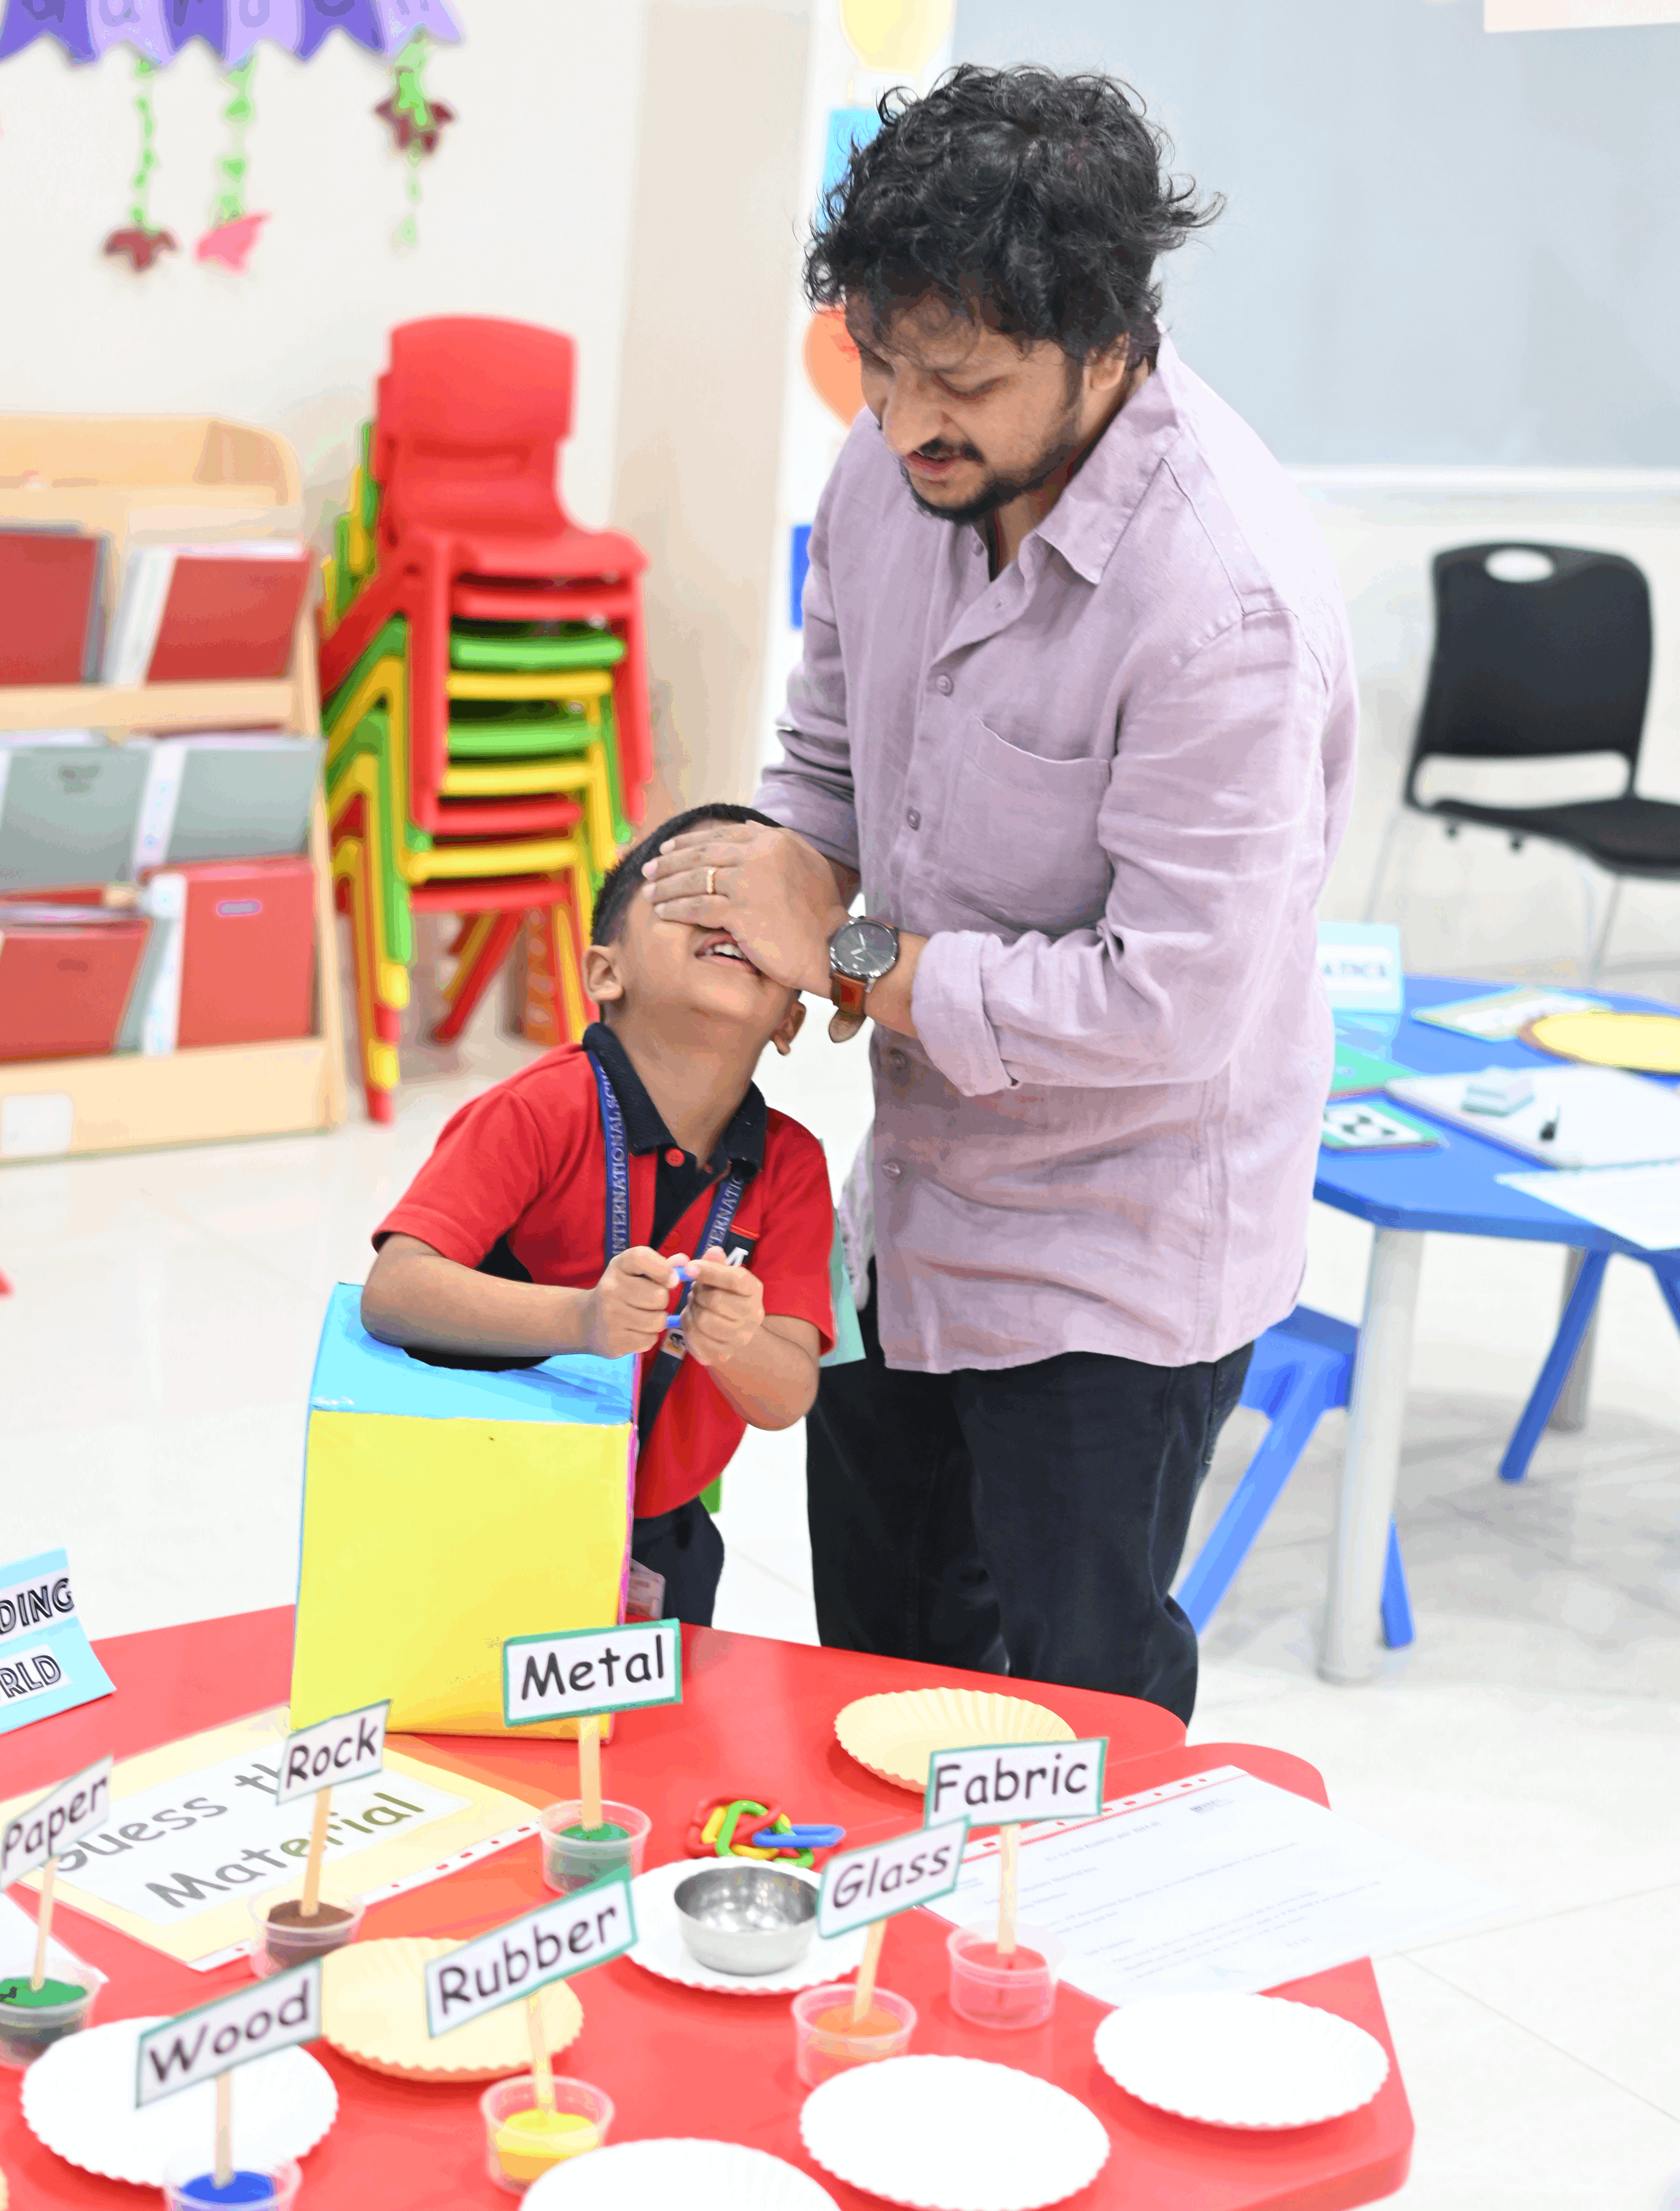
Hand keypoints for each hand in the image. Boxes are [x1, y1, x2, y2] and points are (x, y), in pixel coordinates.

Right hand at [580, 1247, 679, 1358]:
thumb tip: (684, 1262)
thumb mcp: (634, 1272)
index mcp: (617, 1266)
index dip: (664, 1269)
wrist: (586, 1321)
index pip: (642, 1257)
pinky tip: (635, 1330)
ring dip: (657, 1320)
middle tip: (650, 1302)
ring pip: (658, 1321)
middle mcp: (610, 1288)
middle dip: (662, 1301)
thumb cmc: (620, 1292)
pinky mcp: (614, 1341)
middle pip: (660, 1296)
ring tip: (643, 1317)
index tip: (672, 1280)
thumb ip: (661, 1265)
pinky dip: (648, 1337)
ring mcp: (610, 1316)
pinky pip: (650, 1340)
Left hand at [640, 821, 848, 995]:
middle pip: (702, 854)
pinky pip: (697, 907)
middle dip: (670, 862)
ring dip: (666, 886)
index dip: (690, 842)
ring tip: (649, 893)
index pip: (721, 836)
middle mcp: (759, 855)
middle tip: (649, 869)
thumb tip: (747, 829)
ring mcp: (748, 882)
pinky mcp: (740, 911)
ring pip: (694, 879)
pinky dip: (675, 909)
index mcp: (774, 840)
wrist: (833, 947)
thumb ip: (777, 846)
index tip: (668, 849)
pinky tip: (662, 912)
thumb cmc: (821, 913)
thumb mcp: (806, 864)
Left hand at [677, 1247, 763, 1368]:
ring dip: (692, 1310)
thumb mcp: (722, 1275)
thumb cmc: (723, 1296)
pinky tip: (693, 1321)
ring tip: (695, 1306)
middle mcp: (753, 1315)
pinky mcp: (724, 1354)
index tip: (690, 1267)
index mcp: (754, 1290)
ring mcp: (740, 1337)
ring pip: (703, 1321)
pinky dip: (688, 1327)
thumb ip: (715, 1262)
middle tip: (695, 1291)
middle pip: (714, 1301)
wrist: (732, 1331)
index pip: (735, 1279)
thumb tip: (713, 1251)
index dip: (709, 1271)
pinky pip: (696, 1338)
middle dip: (697, 1293)